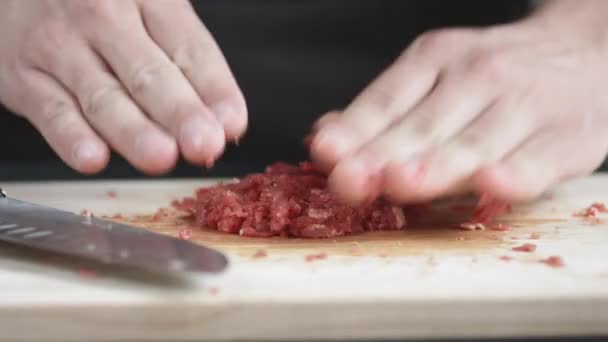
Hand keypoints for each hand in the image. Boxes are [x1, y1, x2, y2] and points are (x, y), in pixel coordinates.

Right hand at [0, 0, 245, 173]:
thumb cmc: (102, 6)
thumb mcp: (152, 11)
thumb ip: (187, 64)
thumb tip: (225, 122)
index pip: (188, 48)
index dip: (214, 89)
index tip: (232, 124)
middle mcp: (102, 16)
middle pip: (147, 73)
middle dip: (179, 112)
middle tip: (203, 143)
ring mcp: (59, 46)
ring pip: (102, 96)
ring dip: (133, 131)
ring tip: (161, 156)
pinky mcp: (22, 77)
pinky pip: (50, 111)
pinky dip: (70, 137)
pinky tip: (93, 158)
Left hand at [310, 4, 607, 204]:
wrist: (586, 53)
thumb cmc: (494, 79)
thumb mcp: (435, 75)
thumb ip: (384, 109)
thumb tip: (326, 136)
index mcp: (437, 57)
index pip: (388, 99)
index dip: (355, 129)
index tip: (325, 154)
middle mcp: (478, 75)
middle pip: (423, 125)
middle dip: (382, 155)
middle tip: (349, 180)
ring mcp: (525, 104)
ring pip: (473, 143)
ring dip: (435, 165)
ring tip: (400, 182)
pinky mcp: (568, 137)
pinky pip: (538, 160)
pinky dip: (514, 173)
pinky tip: (491, 183)